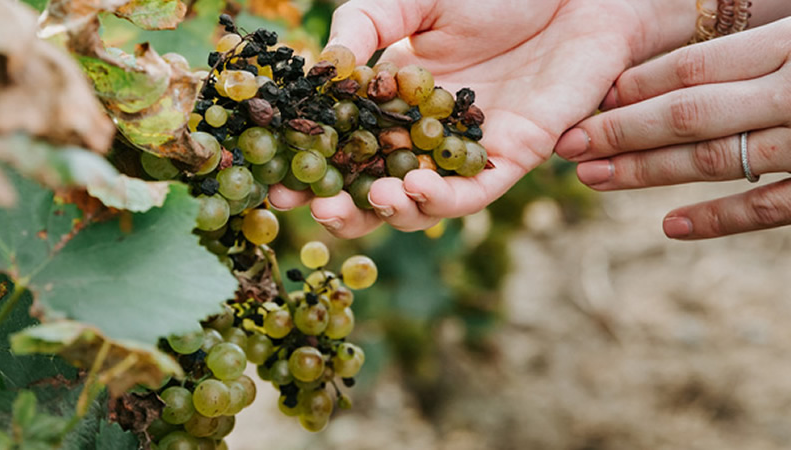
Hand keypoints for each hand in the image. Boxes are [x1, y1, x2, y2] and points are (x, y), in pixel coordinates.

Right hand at [269, 0, 676, 237]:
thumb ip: (365, 25)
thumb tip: (323, 69)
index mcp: (394, 101)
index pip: (345, 148)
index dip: (310, 170)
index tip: (275, 185)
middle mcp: (427, 134)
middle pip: (376, 191)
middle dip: (343, 210)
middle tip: (315, 209)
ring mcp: (469, 148)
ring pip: (423, 204)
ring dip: (392, 211)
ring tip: (371, 197)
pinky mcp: (515, 153)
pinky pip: (475, 191)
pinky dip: (443, 199)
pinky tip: (413, 186)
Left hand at [555, 0, 790, 239]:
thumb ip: (789, 33)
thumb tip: (719, 44)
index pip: (698, 62)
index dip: (635, 83)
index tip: (590, 96)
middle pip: (690, 112)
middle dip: (617, 130)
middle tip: (565, 145)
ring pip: (718, 161)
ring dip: (646, 173)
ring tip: (594, 183)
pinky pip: (771, 209)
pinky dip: (716, 217)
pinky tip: (670, 225)